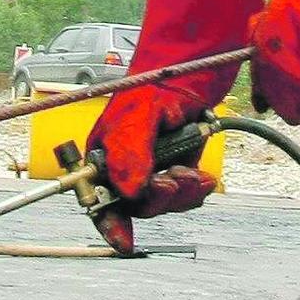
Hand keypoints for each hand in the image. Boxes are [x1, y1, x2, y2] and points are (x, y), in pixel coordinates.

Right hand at [79, 0, 260, 249]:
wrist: (202, 58)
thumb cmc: (160, 77)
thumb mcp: (140, 111)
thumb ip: (129, 150)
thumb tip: (129, 191)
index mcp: (104, 150)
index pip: (97, 196)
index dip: (108, 222)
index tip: (123, 241)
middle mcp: (125, 162)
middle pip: (135, 205)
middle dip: (158, 200)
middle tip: (176, 180)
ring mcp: (153, 164)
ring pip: (163, 202)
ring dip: (181, 193)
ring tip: (192, 171)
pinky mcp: (179, 163)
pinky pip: (185, 192)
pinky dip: (195, 187)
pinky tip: (202, 173)